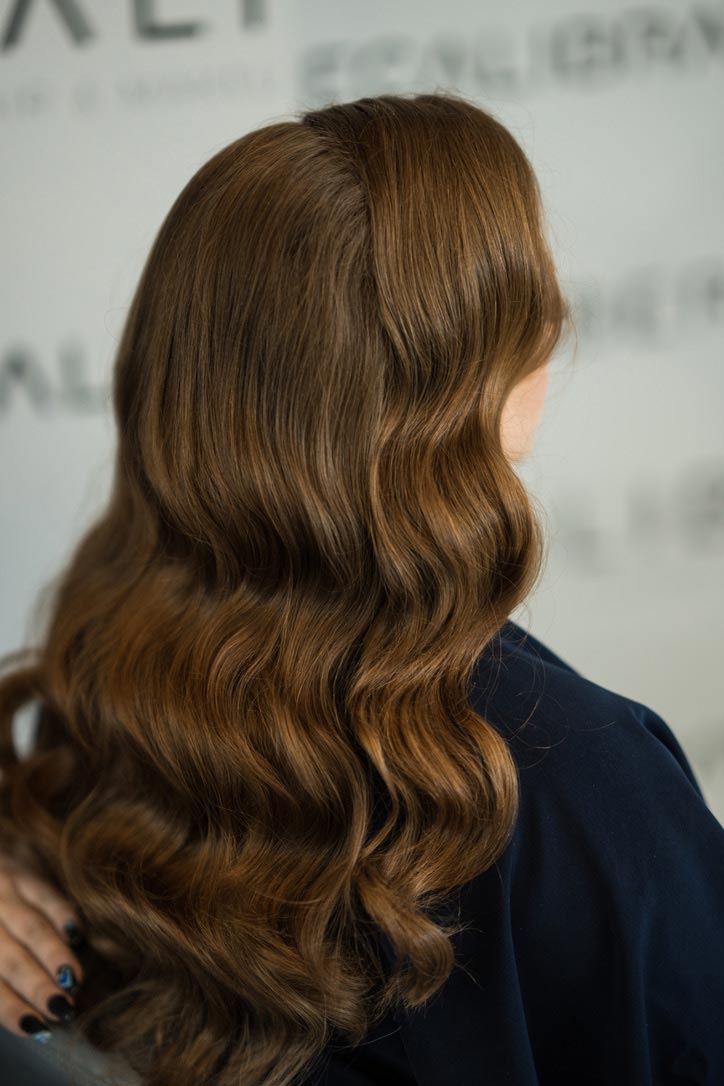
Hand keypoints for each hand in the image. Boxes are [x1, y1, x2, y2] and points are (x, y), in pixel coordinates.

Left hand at [0, 853, 84, 1043]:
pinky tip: (76, 934)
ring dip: (54, 956)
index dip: (10, 1007)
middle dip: (37, 986)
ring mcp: (2, 891)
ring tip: (74, 982)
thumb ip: (0, 977)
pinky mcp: (24, 870)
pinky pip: (46, 893)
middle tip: (62, 1010)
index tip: (37, 1028)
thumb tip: (29, 1016)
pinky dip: (62, 914)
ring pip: (31, 928)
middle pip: (10, 958)